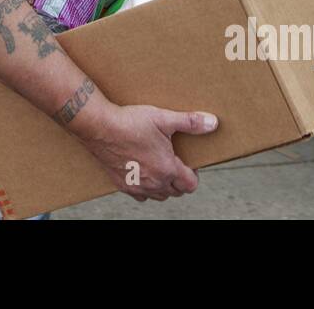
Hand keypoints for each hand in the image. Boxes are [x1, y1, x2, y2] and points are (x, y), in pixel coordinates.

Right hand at [77, 103, 217, 202]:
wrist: (100, 127)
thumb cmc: (131, 121)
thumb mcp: (163, 118)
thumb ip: (190, 122)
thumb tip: (213, 123)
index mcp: (167, 169)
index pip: (191, 185)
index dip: (194, 174)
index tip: (188, 161)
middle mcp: (154, 183)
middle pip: (176, 192)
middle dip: (180, 180)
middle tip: (174, 161)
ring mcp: (137, 186)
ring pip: (159, 195)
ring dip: (164, 186)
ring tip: (160, 167)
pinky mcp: (122, 185)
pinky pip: (140, 195)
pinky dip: (145, 188)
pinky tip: (142, 172)